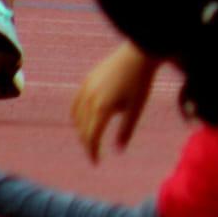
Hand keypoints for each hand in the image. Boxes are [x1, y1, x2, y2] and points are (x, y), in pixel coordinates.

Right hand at [71, 42, 160, 163]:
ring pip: (77, 116)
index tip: (96, 163)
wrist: (138, 53)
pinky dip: (77, 115)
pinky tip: (83, 120)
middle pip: (82, 129)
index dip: (92, 152)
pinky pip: (76, 102)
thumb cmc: (141, 81)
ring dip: (81, 130)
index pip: (91, 137)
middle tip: (94, 153)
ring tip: (90, 139)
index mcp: (102, 108)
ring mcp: (86, 87)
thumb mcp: (136, 108)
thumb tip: (118, 151)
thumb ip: (126, 130)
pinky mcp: (87, 79)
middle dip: (87, 143)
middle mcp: (90, 98)